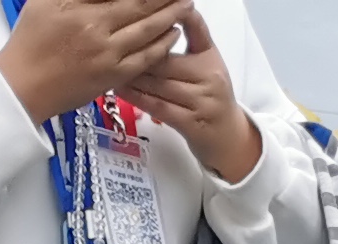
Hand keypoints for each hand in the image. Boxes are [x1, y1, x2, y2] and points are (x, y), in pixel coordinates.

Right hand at [0, 0, 183, 128]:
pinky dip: (162, 46)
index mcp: (82, 10)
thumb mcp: (46, 1)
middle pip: (142, 6)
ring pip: (149, 32)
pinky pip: (145, 60)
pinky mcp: (113, 77)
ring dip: (170, 16)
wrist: (23, 86)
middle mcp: (98, 31)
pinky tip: (172, 34)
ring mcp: (108, 56)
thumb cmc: (30, 40)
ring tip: (186, 5)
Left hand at [113, 6, 259, 183]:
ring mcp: (201, 102)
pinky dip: (136, 97)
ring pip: (158, 83)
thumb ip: (194, 33)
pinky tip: (120, 88)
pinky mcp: (191, 124)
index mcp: (210, 56)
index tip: (151, 11)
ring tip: (108, 66)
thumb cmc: (212, 95)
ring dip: (131, 75)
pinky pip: (158, 107)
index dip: (172, 17)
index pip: (192, 28)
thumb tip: (179, 5)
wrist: (229, 137)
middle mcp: (208, 77)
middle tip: (111, 44)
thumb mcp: (209, 59)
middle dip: (137, 52)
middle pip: (165, 60)